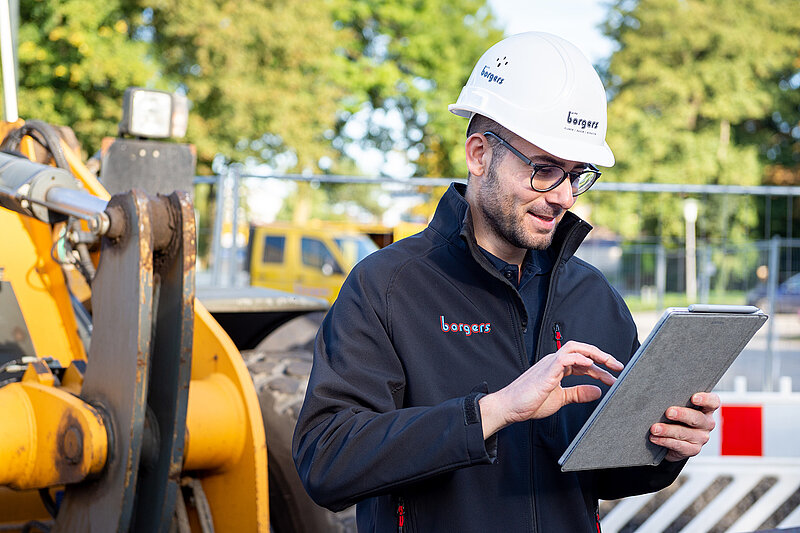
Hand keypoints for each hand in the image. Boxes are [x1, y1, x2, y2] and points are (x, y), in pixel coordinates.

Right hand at [479, 341, 622, 438]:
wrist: (509, 407)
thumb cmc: (529, 402)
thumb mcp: (560, 399)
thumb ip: (578, 394)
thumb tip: (597, 391)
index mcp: (557, 368)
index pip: (583, 362)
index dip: (600, 369)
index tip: (613, 377)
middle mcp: (554, 362)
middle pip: (582, 349)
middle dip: (602, 356)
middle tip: (618, 366)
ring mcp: (549, 364)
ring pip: (574, 348)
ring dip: (594, 353)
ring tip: (609, 362)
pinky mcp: (546, 371)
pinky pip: (564, 358)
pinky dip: (578, 358)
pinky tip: (590, 364)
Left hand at [650, 392, 719, 461]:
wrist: (673, 439)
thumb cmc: (675, 417)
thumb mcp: (678, 406)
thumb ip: (675, 400)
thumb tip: (659, 395)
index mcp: (706, 409)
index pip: (712, 402)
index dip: (705, 399)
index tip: (693, 398)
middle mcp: (707, 423)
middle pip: (697, 418)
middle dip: (682, 415)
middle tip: (668, 412)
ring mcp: (701, 438)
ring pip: (684, 433)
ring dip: (667, 430)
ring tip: (654, 428)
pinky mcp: (693, 449)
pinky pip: (679, 445)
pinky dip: (665, 441)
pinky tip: (655, 438)